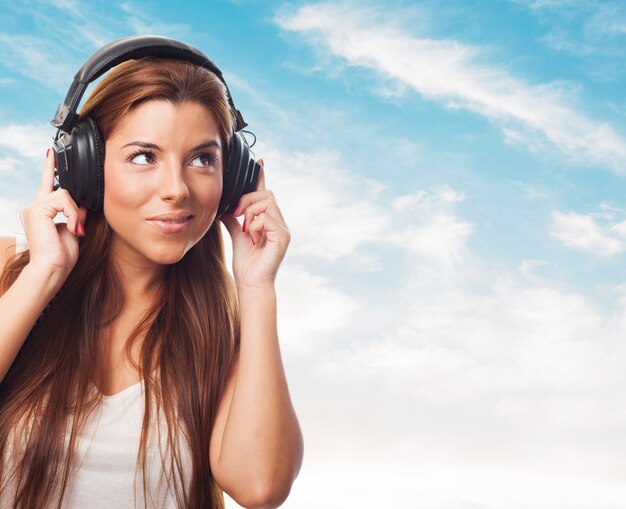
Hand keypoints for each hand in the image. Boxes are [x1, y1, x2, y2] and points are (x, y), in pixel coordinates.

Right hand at [20, 148, 86, 279]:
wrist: (52, 269)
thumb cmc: (61, 257)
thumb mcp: (74, 231)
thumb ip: (77, 215)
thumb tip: (84, 204)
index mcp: (41, 213)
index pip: (46, 185)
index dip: (49, 169)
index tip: (51, 153)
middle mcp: (34, 208)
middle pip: (58, 188)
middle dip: (67, 195)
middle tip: (71, 214)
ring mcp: (33, 208)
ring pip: (65, 194)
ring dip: (75, 213)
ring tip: (75, 230)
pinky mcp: (37, 210)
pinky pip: (64, 200)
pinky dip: (73, 214)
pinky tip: (72, 228)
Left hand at [220, 160, 289, 290]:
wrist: (250, 283)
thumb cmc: (246, 262)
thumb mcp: (236, 234)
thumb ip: (233, 218)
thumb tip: (226, 205)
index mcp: (268, 220)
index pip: (265, 194)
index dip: (261, 177)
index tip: (259, 162)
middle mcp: (279, 222)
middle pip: (265, 194)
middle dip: (248, 200)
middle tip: (237, 215)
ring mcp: (283, 229)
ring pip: (266, 202)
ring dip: (250, 212)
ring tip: (247, 229)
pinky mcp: (283, 236)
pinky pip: (266, 217)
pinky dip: (254, 224)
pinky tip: (252, 236)